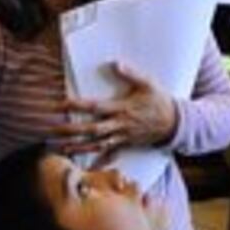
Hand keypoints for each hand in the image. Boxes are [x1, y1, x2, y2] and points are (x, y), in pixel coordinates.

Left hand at [54, 61, 176, 155]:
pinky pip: (111, 155)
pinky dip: (98, 161)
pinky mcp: (126, 144)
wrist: (175, 123)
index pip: (95, 107)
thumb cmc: (160, 101)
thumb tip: (116, 62)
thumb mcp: (149, 84)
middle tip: (53, 130)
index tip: (62, 103)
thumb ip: (132, 74)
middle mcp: (119, 125)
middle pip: (91, 129)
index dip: (78, 105)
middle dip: (72, 131)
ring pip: (97, 144)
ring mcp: (122, 137)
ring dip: (79, 147)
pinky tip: (86, 166)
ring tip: (61, 148)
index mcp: (122, 109)